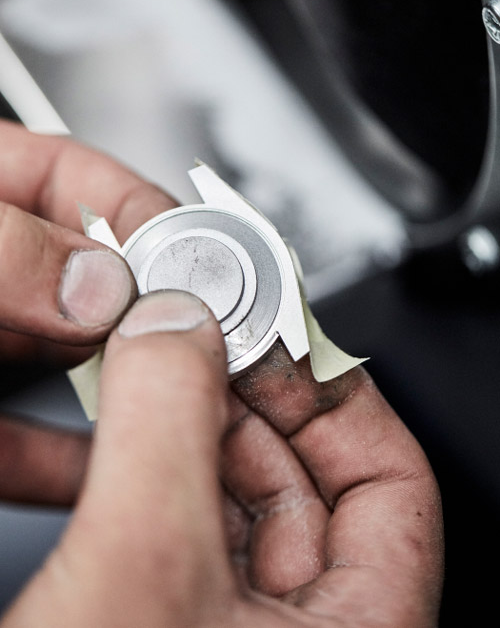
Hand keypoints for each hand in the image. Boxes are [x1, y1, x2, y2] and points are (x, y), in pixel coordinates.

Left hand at [0, 119, 175, 503]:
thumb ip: (4, 253)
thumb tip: (95, 285)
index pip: (84, 183)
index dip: (148, 216)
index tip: (190, 260)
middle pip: (100, 284)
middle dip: (152, 316)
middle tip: (197, 343)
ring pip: (76, 365)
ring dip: (124, 389)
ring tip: (174, 404)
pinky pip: (30, 440)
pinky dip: (67, 460)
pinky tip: (103, 470)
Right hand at [2, 290, 443, 626]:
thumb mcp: (141, 576)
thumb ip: (167, 431)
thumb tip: (178, 328)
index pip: (392, 484)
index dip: (337, 399)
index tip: (278, 340)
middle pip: (296, 479)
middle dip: (236, 399)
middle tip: (188, 341)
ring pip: (222, 498)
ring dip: (174, 429)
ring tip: (137, 376)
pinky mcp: (159, 627)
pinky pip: (164, 527)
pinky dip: (130, 474)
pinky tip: (90, 446)